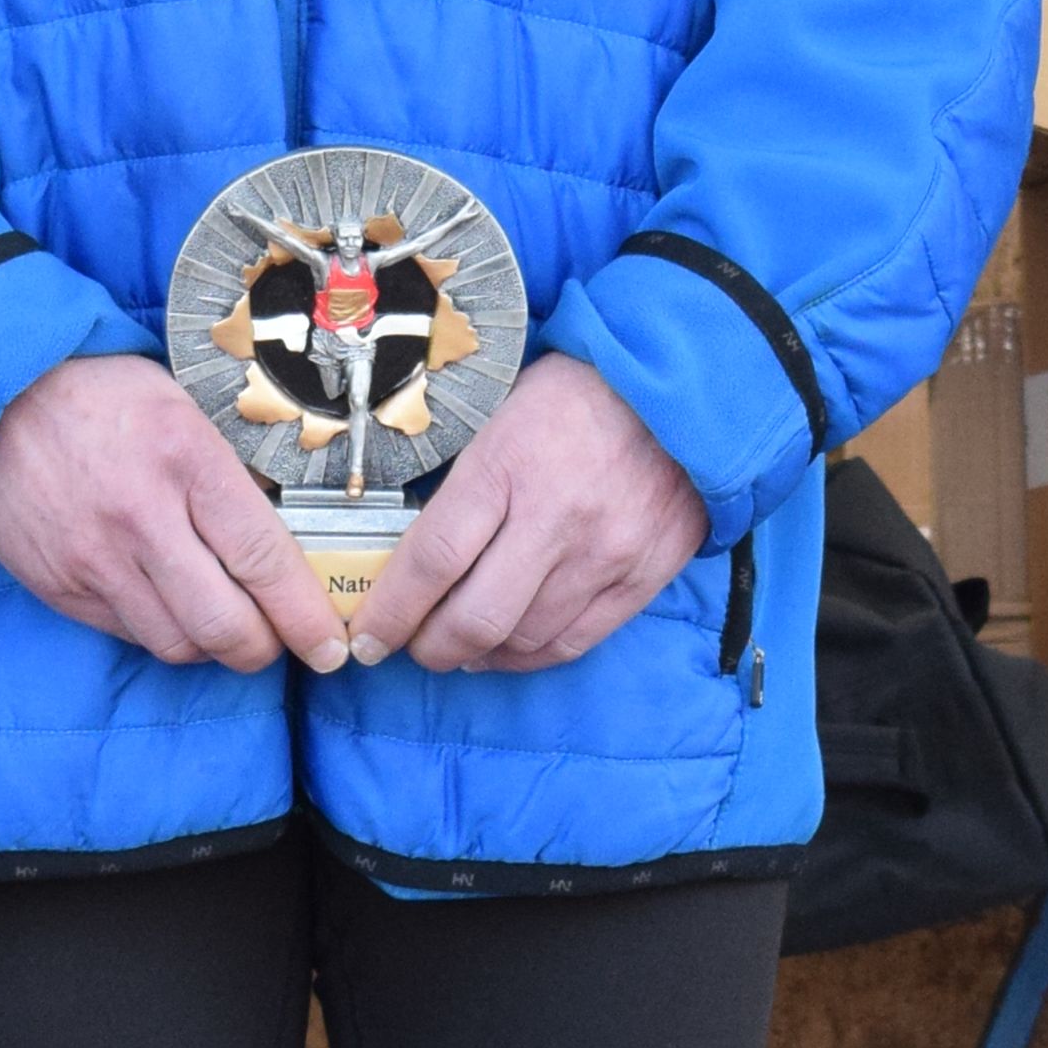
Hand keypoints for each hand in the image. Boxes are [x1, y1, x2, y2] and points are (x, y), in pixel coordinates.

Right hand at [0, 351, 352, 674]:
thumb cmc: (104, 396)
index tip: (327, 646)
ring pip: (178, 644)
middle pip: (225, 626)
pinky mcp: (59, 586)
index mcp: (185, 460)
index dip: (304, 617)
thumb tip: (290, 542)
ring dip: (212, 646)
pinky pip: (129, 635)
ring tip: (224, 624)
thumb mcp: (184, 409)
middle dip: (264, 650)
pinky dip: (161, 631)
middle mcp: (140, 518)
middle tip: (278, 643)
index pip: (263, 560)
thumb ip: (232, 476)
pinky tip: (170, 605)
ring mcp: (94, 559)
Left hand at [346, 352, 707, 675]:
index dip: (390, 612)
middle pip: (474, 618)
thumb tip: (404, 553)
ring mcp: (605, 553)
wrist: (681, 390)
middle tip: (410, 646)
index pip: (433, 560)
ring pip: (521, 640)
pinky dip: (529, 656)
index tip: (366, 637)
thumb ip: (459, 482)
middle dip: (427, 648)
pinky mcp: (642, 577)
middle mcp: (557, 517)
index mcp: (507, 463)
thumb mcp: (501, 413)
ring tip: (458, 645)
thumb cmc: (575, 395)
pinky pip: (573, 643)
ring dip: (477, 655)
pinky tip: (506, 647)